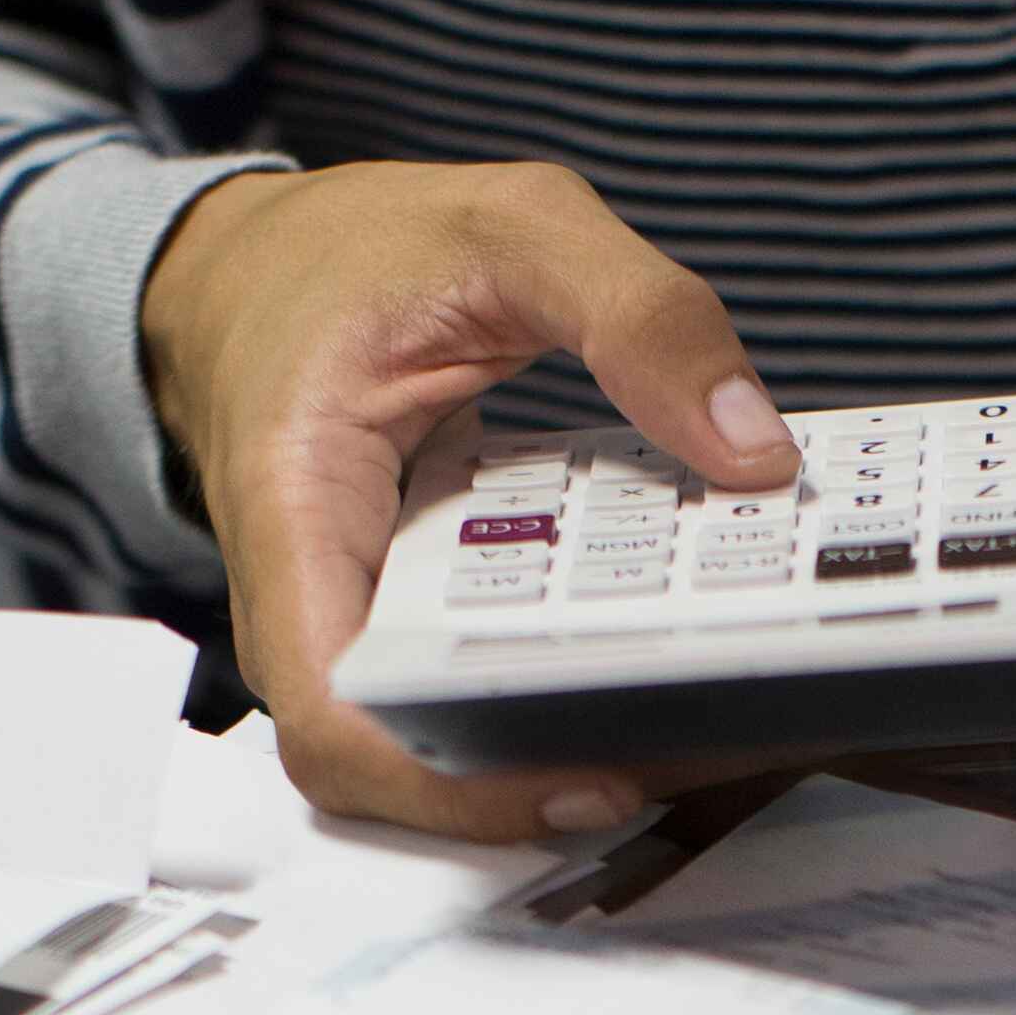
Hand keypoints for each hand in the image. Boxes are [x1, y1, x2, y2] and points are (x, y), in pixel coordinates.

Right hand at [140, 157, 801, 842]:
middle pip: (411, 761)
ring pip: (450, 741)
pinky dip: (579, 689)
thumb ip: (641, 315)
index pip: (338, 721)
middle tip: (714, 751)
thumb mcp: (511, 225)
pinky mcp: (416, 618)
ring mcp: (366, 622)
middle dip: (555, 783)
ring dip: (582, 750)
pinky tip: (679, 668)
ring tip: (722, 732)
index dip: (455, 788)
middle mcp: (318, 602)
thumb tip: (754, 450)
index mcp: (297, 510)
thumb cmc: (353, 249)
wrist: (261, 265)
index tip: (595, 776)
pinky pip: (485, 683)